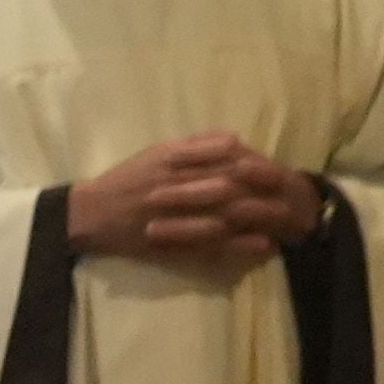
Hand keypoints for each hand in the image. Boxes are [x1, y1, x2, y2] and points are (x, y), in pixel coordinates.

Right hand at [65, 135, 318, 267]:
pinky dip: (239, 243)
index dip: (255, 161)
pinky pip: (211, 241)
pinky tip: (263, 244)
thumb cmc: (125, 180)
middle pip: (231, 181)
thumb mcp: (154, 152)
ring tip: (288, 220)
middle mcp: (173, 182)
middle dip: (264, 187)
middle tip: (293, 193)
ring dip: (259, 216)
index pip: (225, 153)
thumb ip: (193, 145)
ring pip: (225, 211)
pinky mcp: (171, 240)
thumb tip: (233, 139)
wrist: (89, 215)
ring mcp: (173, 213)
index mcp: (171, 157)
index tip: (277, 169)